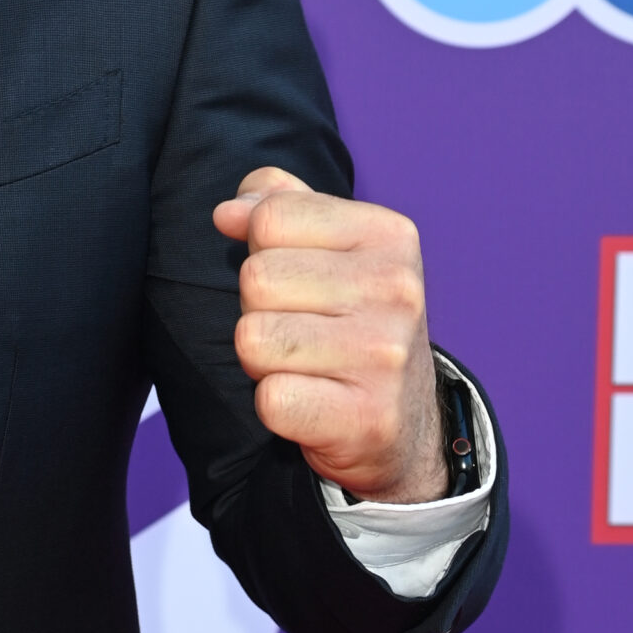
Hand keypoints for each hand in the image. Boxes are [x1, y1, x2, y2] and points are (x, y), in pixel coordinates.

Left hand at [211, 168, 444, 503]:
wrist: (404, 424)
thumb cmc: (351, 326)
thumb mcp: (330, 250)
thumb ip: (278, 208)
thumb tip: (228, 211)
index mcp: (388, 235)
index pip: (271, 217)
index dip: (263, 253)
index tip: (298, 283)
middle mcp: (396, 289)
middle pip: (257, 279)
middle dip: (259, 310)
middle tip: (300, 333)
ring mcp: (386, 355)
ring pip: (254, 339)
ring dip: (263, 361)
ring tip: (304, 367)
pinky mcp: (368, 418)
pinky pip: (271, 399)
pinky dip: (277, 406)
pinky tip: (311, 404)